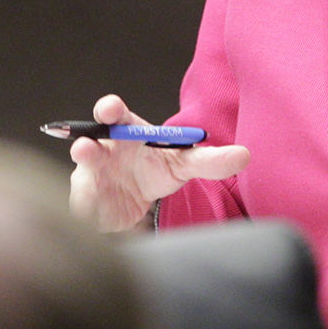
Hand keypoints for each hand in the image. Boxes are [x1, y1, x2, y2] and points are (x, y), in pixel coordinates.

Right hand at [67, 94, 249, 231]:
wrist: (139, 198)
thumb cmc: (157, 167)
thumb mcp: (184, 162)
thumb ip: (210, 159)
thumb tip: (245, 155)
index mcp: (125, 131)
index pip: (113, 114)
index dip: (109, 109)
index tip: (110, 109)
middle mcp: (102, 150)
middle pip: (89, 143)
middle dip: (85, 145)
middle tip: (86, 147)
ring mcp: (91, 177)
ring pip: (82, 178)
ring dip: (83, 184)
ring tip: (89, 193)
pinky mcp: (87, 203)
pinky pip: (84, 208)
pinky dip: (89, 214)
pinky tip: (96, 220)